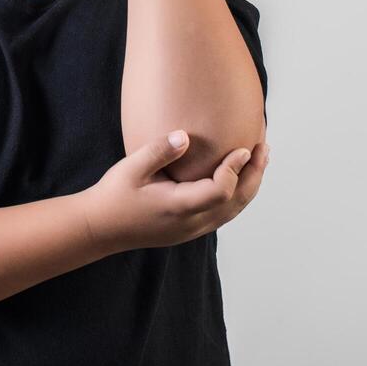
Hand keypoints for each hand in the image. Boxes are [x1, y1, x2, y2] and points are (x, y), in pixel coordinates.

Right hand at [76, 129, 268, 254]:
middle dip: (254, 175)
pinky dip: (237, 194)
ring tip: (260, 161)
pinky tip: (239, 177)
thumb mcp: (131, 169)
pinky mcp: (191, 229)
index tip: (243, 148)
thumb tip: (185, 135)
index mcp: (178, 208)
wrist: (102, 228)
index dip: (234, 169)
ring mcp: (193, 229)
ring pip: (233, 210)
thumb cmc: (114, 195)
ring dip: (250, 185)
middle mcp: (192, 223)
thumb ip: (159, 151)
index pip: (219, 191)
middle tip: (264, 148)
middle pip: (235, 202)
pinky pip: (224, 213)